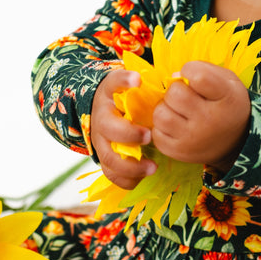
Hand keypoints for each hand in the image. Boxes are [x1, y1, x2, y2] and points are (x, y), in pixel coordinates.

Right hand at [90, 69, 155, 189]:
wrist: (104, 113)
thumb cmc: (126, 99)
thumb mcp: (131, 85)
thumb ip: (143, 82)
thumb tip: (159, 80)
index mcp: (110, 95)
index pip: (113, 82)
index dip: (123, 81)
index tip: (138, 81)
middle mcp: (101, 118)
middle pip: (108, 127)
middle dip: (128, 134)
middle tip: (149, 136)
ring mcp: (101, 141)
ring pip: (109, 158)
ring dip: (130, 166)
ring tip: (153, 167)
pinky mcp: (105, 159)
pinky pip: (111, 174)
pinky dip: (127, 179)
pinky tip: (142, 178)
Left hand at [152, 61, 249, 172]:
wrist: (235, 143)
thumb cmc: (226, 104)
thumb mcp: (227, 81)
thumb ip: (204, 70)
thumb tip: (173, 77)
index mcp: (226, 98)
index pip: (199, 77)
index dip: (190, 70)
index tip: (192, 76)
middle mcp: (210, 120)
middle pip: (175, 95)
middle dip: (175, 90)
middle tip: (185, 96)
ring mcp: (193, 139)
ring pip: (161, 114)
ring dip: (165, 108)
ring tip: (177, 110)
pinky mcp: (180, 152)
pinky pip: (156, 134)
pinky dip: (161, 127)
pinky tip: (175, 125)